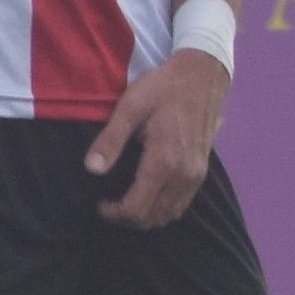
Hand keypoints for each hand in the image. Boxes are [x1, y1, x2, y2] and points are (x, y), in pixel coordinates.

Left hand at [87, 49, 230, 228]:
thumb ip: (110, 140)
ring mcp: (196, 175)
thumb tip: (92, 169)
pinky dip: (163, 208)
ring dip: (146, 217)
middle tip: (109, 206)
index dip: (115, 215)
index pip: (138, 208)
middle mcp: (183, 174)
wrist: (203, 76)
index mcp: (163, 161)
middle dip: (128, 219)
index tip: (100, 205)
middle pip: (154, 217)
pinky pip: (182, 203)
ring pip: (170, 214)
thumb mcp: (130, 107)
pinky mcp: (202, 171)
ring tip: (126, 203)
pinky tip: (149, 194)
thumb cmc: (163, 88)